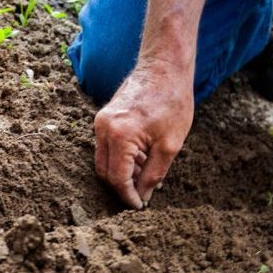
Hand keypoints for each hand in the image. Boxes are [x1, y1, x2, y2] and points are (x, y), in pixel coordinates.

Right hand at [94, 60, 193, 208]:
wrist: (164, 67)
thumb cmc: (172, 101)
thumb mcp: (170, 145)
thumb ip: (154, 174)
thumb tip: (143, 196)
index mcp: (120, 136)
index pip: (117, 178)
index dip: (128, 196)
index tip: (139, 206)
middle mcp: (103, 129)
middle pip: (104, 172)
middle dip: (122, 187)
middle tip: (142, 194)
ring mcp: (100, 122)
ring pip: (103, 161)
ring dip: (121, 173)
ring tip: (145, 173)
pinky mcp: (103, 119)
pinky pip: (106, 148)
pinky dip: (120, 159)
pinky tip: (140, 159)